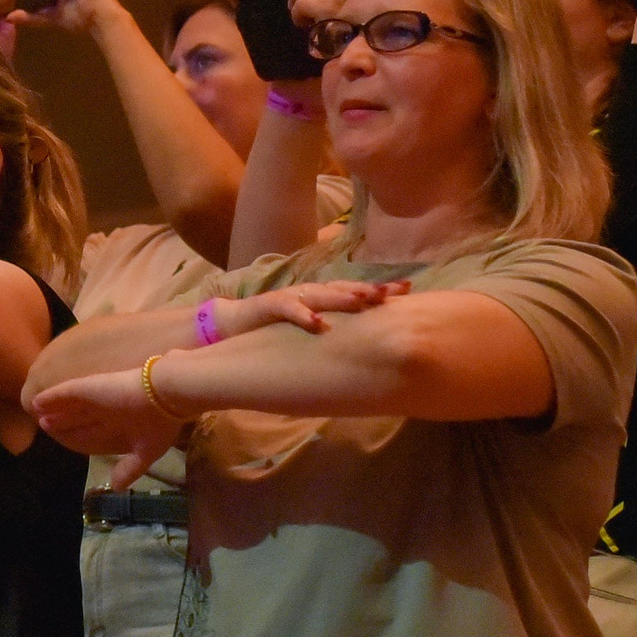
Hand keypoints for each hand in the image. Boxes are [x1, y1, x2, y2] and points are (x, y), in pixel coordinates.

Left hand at [29, 364, 188, 487]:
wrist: (168, 395)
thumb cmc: (161, 423)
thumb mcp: (146, 453)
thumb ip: (129, 468)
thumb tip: (117, 488)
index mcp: (121, 424)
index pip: (93, 433)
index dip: (78, 436)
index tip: (67, 439)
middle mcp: (106, 411)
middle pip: (79, 418)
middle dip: (63, 423)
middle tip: (46, 425)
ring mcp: (96, 398)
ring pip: (69, 406)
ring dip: (54, 410)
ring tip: (38, 414)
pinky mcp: (88, 388)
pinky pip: (63, 393)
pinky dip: (50, 398)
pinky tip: (37, 402)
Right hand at [215, 280, 407, 338]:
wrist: (229, 328)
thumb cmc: (274, 332)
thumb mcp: (309, 334)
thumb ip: (333, 335)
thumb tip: (367, 348)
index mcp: (321, 299)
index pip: (354, 291)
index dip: (380, 290)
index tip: (407, 290)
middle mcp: (308, 294)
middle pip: (344, 288)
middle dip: (369, 289)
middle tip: (394, 292)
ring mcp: (288, 298)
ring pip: (319, 293)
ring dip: (341, 296)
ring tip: (363, 301)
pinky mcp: (267, 306)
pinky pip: (286, 308)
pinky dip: (302, 314)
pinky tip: (318, 322)